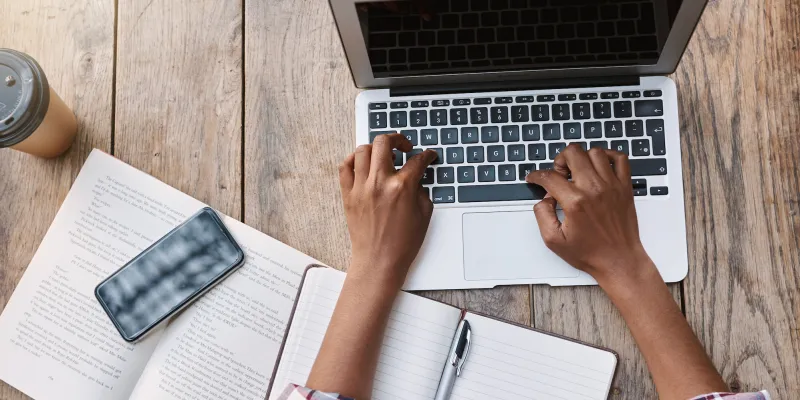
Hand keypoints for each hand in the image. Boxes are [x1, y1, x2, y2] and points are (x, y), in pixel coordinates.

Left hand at [339, 133, 437, 289]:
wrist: (379, 261)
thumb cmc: (402, 243)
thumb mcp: (424, 213)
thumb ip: (421, 189)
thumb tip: (417, 175)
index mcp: (402, 187)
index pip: (417, 160)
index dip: (426, 156)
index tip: (428, 156)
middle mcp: (379, 183)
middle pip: (384, 143)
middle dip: (398, 139)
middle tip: (404, 147)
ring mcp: (361, 187)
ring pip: (363, 150)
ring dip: (376, 148)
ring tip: (384, 156)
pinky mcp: (348, 194)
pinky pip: (345, 166)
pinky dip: (353, 159)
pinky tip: (363, 163)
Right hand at [526, 144, 651, 284]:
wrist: (618, 260)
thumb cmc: (590, 253)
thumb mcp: (553, 240)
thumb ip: (542, 215)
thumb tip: (543, 199)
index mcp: (575, 202)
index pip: (549, 176)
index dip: (536, 176)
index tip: (534, 178)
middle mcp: (594, 189)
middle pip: (573, 153)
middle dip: (560, 160)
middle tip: (559, 175)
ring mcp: (612, 185)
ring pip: (595, 152)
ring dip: (582, 158)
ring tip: (578, 172)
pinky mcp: (625, 187)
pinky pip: (621, 158)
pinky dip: (609, 156)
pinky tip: (600, 166)